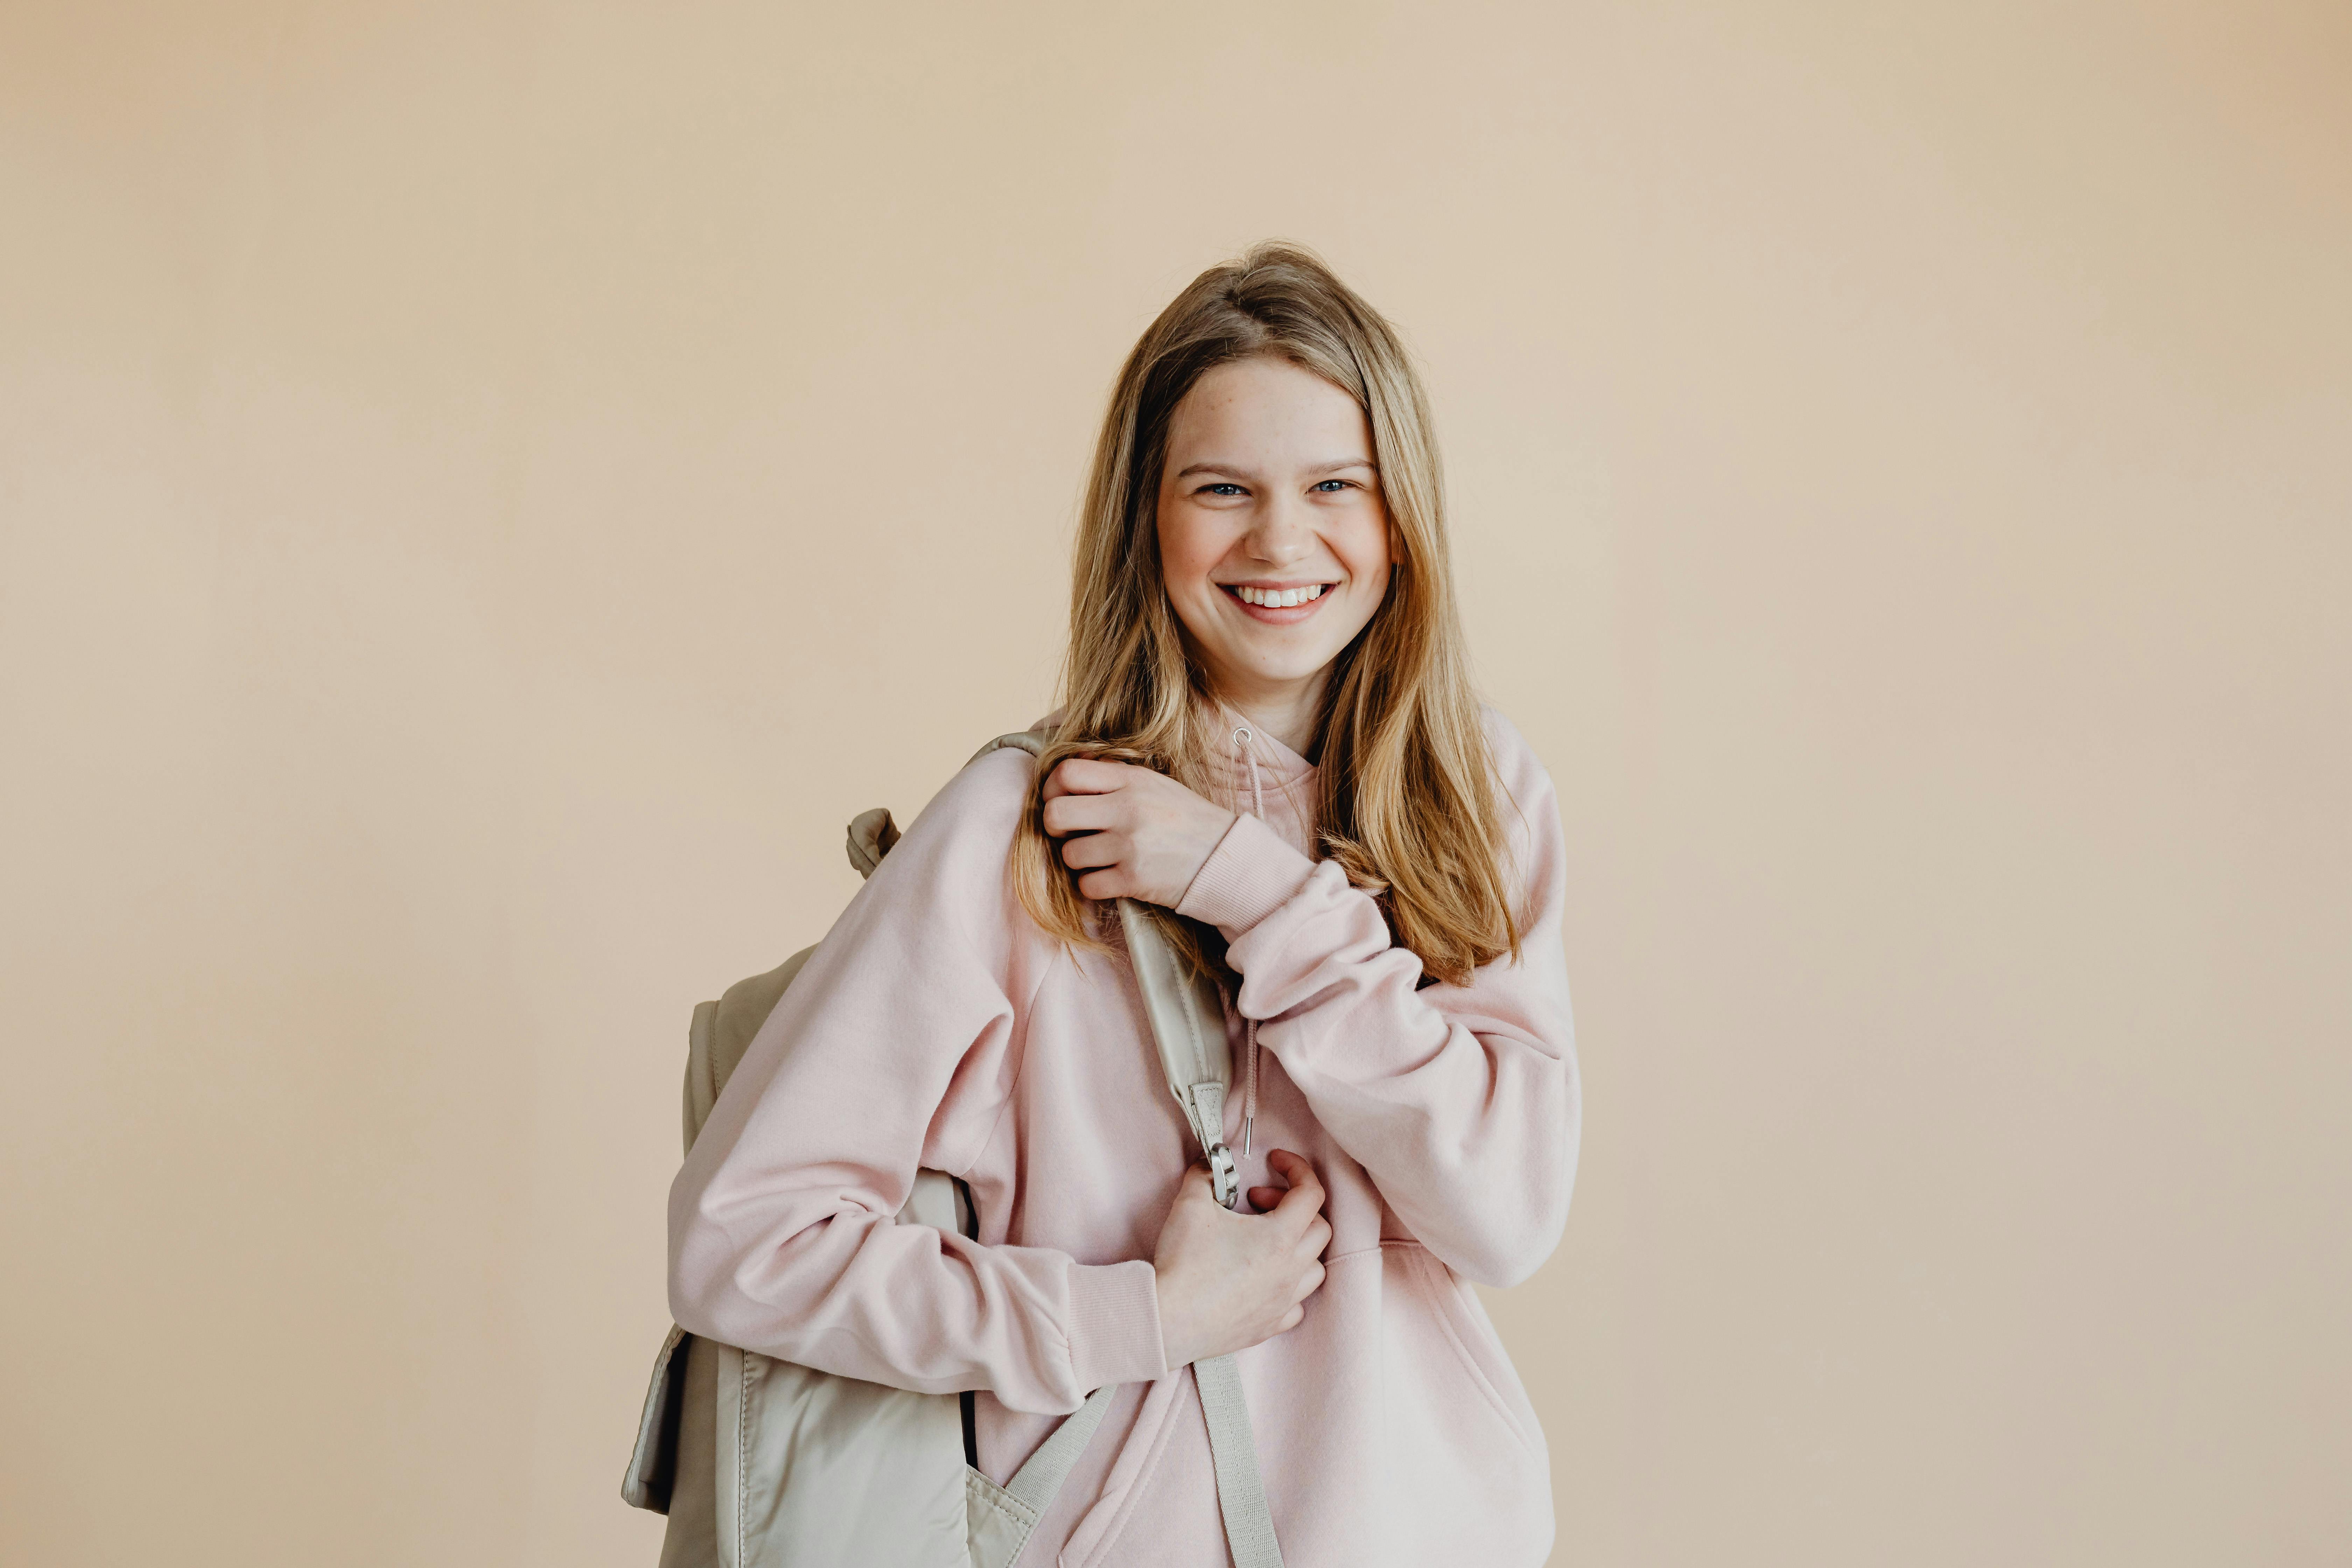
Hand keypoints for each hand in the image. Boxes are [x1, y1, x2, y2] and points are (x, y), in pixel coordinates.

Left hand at [1041, 757, 1235, 906]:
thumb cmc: (1185, 819)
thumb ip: (1113, 776)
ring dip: (1078, 859)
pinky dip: (1093, 885)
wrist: (1226, 856)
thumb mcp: (1153, 784)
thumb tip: (1066, 772)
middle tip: (1071, 832)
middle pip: (1055, 814)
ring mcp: (1129, 845)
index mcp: (1131, 779)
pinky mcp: (1133, 879)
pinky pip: (1086, 885)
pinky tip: (1111, 877)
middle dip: (1055, 827)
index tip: (1059, 799)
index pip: (1066, 773)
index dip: (1051, 788)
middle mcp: (1127, 808)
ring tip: (1101, 857)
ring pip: (1069, 854)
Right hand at [1151, 1150, 1330, 1367]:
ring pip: (1315, 1268)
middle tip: (1257, 1202)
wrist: (1168, 1320)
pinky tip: (1264, 1278)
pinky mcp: (1270, 1326)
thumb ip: (1205, 1174)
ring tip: (1266, 1239)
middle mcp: (1290, 1271)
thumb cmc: (1183, 1264)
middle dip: (1293, 1205)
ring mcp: (1283, 1301)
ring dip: (1299, 1246)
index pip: (1311, 1193)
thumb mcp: (1190, 1204)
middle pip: (1319, 1228)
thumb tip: (1211, 1164)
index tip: (1275, 1161)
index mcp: (1280, 1238)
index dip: (1297, 1168)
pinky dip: (1288, 1285)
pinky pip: (1297, 1304)